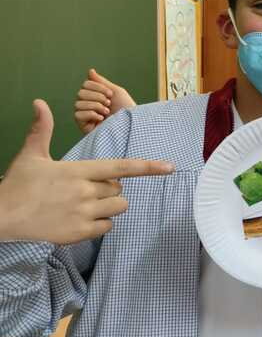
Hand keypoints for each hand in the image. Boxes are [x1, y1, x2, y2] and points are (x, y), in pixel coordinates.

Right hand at [0, 100, 173, 243]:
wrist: (2, 217)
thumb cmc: (18, 185)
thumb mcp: (31, 155)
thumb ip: (41, 129)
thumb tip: (39, 103)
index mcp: (78, 170)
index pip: (121, 167)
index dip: (148, 167)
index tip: (169, 167)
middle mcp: (85, 191)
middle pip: (119, 189)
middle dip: (109, 189)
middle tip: (82, 189)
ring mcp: (84, 213)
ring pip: (118, 207)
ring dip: (108, 206)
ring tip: (83, 203)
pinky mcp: (80, 233)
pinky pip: (107, 226)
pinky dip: (99, 224)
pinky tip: (79, 219)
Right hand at [74, 69, 135, 133]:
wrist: (130, 124)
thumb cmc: (126, 108)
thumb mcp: (116, 92)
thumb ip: (101, 82)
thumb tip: (90, 70)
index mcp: (95, 96)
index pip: (85, 85)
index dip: (98, 87)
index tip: (110, 94)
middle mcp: (88, 105)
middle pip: (80, 93)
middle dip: (97, 97)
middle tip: (108, 104)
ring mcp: (86, 116)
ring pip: (78, 104)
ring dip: (95, 106)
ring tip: (107, 112)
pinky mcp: (84, 126)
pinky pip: (77, 115)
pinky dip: (91, 114)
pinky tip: (101, 119)